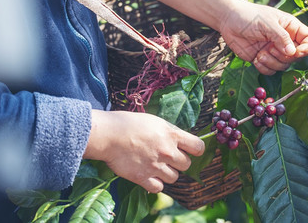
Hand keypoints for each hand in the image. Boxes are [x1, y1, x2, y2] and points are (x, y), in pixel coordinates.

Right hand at [83, 110, 204, 192]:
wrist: (109, 134)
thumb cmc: (128, 123)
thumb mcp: (154, 121)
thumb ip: (169, 132)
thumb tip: (179, 139)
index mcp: (172, 134)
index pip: (198, 146)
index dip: (196, 150)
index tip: (191, 150)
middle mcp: (167, 151)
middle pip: (187, 164)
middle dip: (179, 162)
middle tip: (167, 158)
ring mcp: (156, 166)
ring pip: (174, 177)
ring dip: (168, 173)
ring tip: (156, 166)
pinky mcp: (143, 178)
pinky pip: (159, 187)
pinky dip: (155, 184)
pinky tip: (149, 175)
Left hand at [219, 0, 307, 74]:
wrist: (228, 21)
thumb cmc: (248, 16)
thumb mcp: (267, 23)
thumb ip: (281, 37)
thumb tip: (292, 52)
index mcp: (290, 27)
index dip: (306, 48)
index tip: (294, 51)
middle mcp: (285, 40)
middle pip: (296, 56)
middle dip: (283, 57)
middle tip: (270, 49)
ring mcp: (274, 50)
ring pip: (283, 66)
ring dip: (272, 63)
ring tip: (260, 54)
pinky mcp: (263, 59)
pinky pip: (270, 71)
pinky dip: (264, 68)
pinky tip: (255, 58)